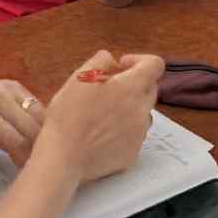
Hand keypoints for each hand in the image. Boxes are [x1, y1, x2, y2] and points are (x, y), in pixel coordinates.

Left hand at [0, 77, 43, 176]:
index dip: (24, 160)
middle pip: (32, 128)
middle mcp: (0, 97)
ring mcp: (9, 89)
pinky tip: (37, 137)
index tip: (26, 175)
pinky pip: (36, 105)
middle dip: (38, 150)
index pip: (15, 140)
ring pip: (39, 115)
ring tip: (40, 154)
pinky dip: (41, 123)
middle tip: (37, 168)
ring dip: (43, 136)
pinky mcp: (15, 86)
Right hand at [38, 49, 164, 184]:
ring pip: (143, 114)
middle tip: (108, 90)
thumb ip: (101, 61)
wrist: (63, 156)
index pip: (155, 64)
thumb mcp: (80, 77)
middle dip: (133, 84)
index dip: (139, 60)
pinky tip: (103, 134)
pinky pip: (134, 136)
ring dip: (130, 108)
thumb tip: (112, 61)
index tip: (120, 66)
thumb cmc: (69, 113)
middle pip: (150, 89)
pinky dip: (124, 131)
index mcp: (132, 87)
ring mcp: (139, 135)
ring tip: (105, 114)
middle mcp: (142, 110)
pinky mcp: (132, 154)